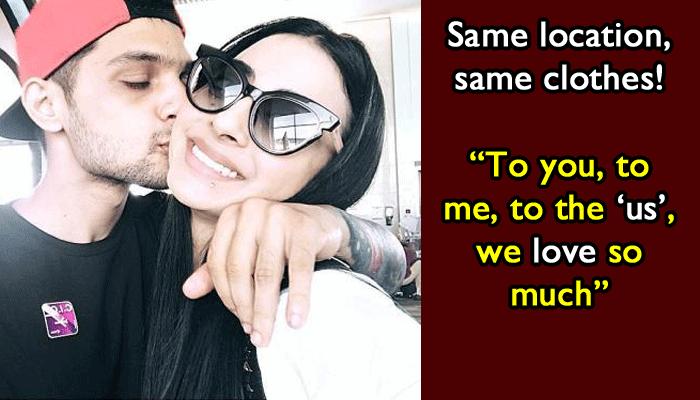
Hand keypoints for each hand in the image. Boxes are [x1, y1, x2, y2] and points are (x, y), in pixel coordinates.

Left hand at [182, 198, 346, 346]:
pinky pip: (299, 270)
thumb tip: (187, 291)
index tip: (240, 320)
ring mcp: (280, 217)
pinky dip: (297, 298)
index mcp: (233, 215)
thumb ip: (217, 269)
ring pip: (266, 273)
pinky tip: (295, 320)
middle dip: (245, 308)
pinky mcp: (305, 229)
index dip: (226, 297)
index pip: (220, 262)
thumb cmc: (279, 239)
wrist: (322, 223)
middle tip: (255, 334)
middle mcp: (253, 210)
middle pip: (240, 269)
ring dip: (266, 310)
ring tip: (267, 334)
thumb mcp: (246, 250)